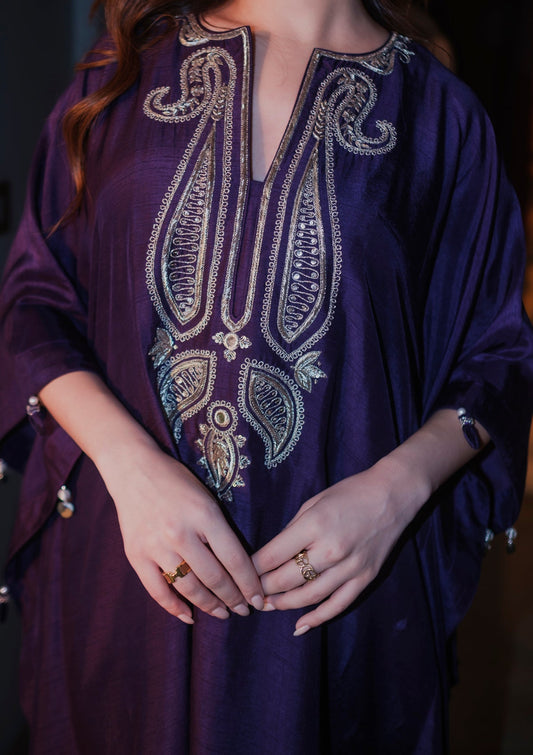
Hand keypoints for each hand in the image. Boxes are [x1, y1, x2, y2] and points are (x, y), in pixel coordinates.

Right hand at [100, 441, 263, 624]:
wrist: (133, 470)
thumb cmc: (177, 482)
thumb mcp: (207, 499)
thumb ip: (221, 531)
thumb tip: (239, 568)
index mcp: (205, 515)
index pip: (235, 559)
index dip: (249, 585)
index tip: (259, 600)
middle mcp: (180, 533)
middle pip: (214, 577)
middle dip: (233, 599)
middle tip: (244, 611)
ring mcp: (156, 546)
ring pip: (189, 588)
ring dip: (209, 605)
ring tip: (222, 613)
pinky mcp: (136, 555)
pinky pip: (157, 590)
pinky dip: (174, 607)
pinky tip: (189, 615)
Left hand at [253, 458, 426, 634]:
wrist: (392, 495)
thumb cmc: (349, 493)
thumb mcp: (313, 503)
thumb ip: (292, 530)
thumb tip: (271, 556)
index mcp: (313, 525)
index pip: (272, 556)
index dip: (252, 569)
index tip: (240, 574)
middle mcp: (330, 549)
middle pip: (286, 579)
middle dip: (264, 589)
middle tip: (250, 594)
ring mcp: (350, 567)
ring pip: (308, 597)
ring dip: (284, 605)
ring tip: (269, 605)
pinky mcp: (365, 578)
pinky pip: (338, 605)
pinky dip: (317, 618)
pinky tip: (299, 626)